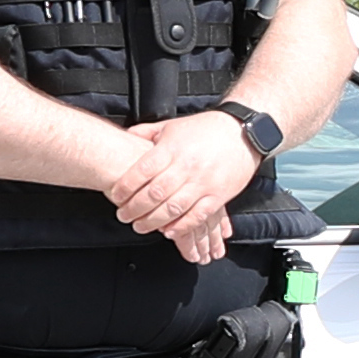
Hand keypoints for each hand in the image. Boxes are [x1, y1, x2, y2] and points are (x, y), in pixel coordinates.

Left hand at [97, 110, 252, 255]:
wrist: (243, 133)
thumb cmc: (206, 130)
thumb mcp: (173, 126)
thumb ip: (148, 133)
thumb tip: (126, 136)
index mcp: (172, 149)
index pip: (142, 171)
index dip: (125, 187)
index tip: (116, 196)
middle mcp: (186, 166)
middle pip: (154, 193)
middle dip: (134, 208)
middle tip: (123, 215)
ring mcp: (203, 182)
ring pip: (173, 208)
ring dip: (153, 221)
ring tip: (140, 226)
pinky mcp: (218, 195)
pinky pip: (197, 216)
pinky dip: (181, 226)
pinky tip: (168, 231)